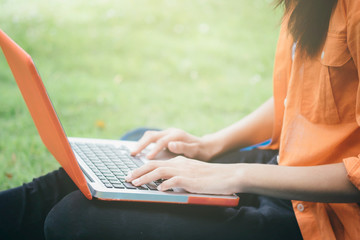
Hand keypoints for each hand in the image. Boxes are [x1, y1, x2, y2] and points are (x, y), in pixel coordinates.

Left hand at [125, 156, 241, 194]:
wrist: (227, 175)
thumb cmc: (210, 177)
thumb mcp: (191, 174)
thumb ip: (178, 175)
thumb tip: (164, 184)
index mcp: (179, 161)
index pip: (156, 163)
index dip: (142, 168)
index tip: (132, 175)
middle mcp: (179, 164)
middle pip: (153, 165)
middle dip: (138, 171)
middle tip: (126, 178)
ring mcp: (184, 171)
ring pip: (159, 171)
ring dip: (145, 177)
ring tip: (135, 183)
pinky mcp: (191, 180)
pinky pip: (174, 181)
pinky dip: (164, 185)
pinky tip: (158, 190)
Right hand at [130, 128, 213, 160]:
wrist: (205, 146)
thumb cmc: (200, 151)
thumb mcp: (195, 151)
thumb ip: (183, 147)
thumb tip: (171, 144)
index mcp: (176, 135)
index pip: (162, 141)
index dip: (154, 150)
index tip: (147, 158)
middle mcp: (170, 132)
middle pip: (152, 135)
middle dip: (141, 144)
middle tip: (133, 154)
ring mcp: (167, 134)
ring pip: (150, 136)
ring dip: (140, 143)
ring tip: (133, 153)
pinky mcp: (165, 137)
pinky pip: (151, 139)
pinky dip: (144, 144)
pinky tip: (138, 151)